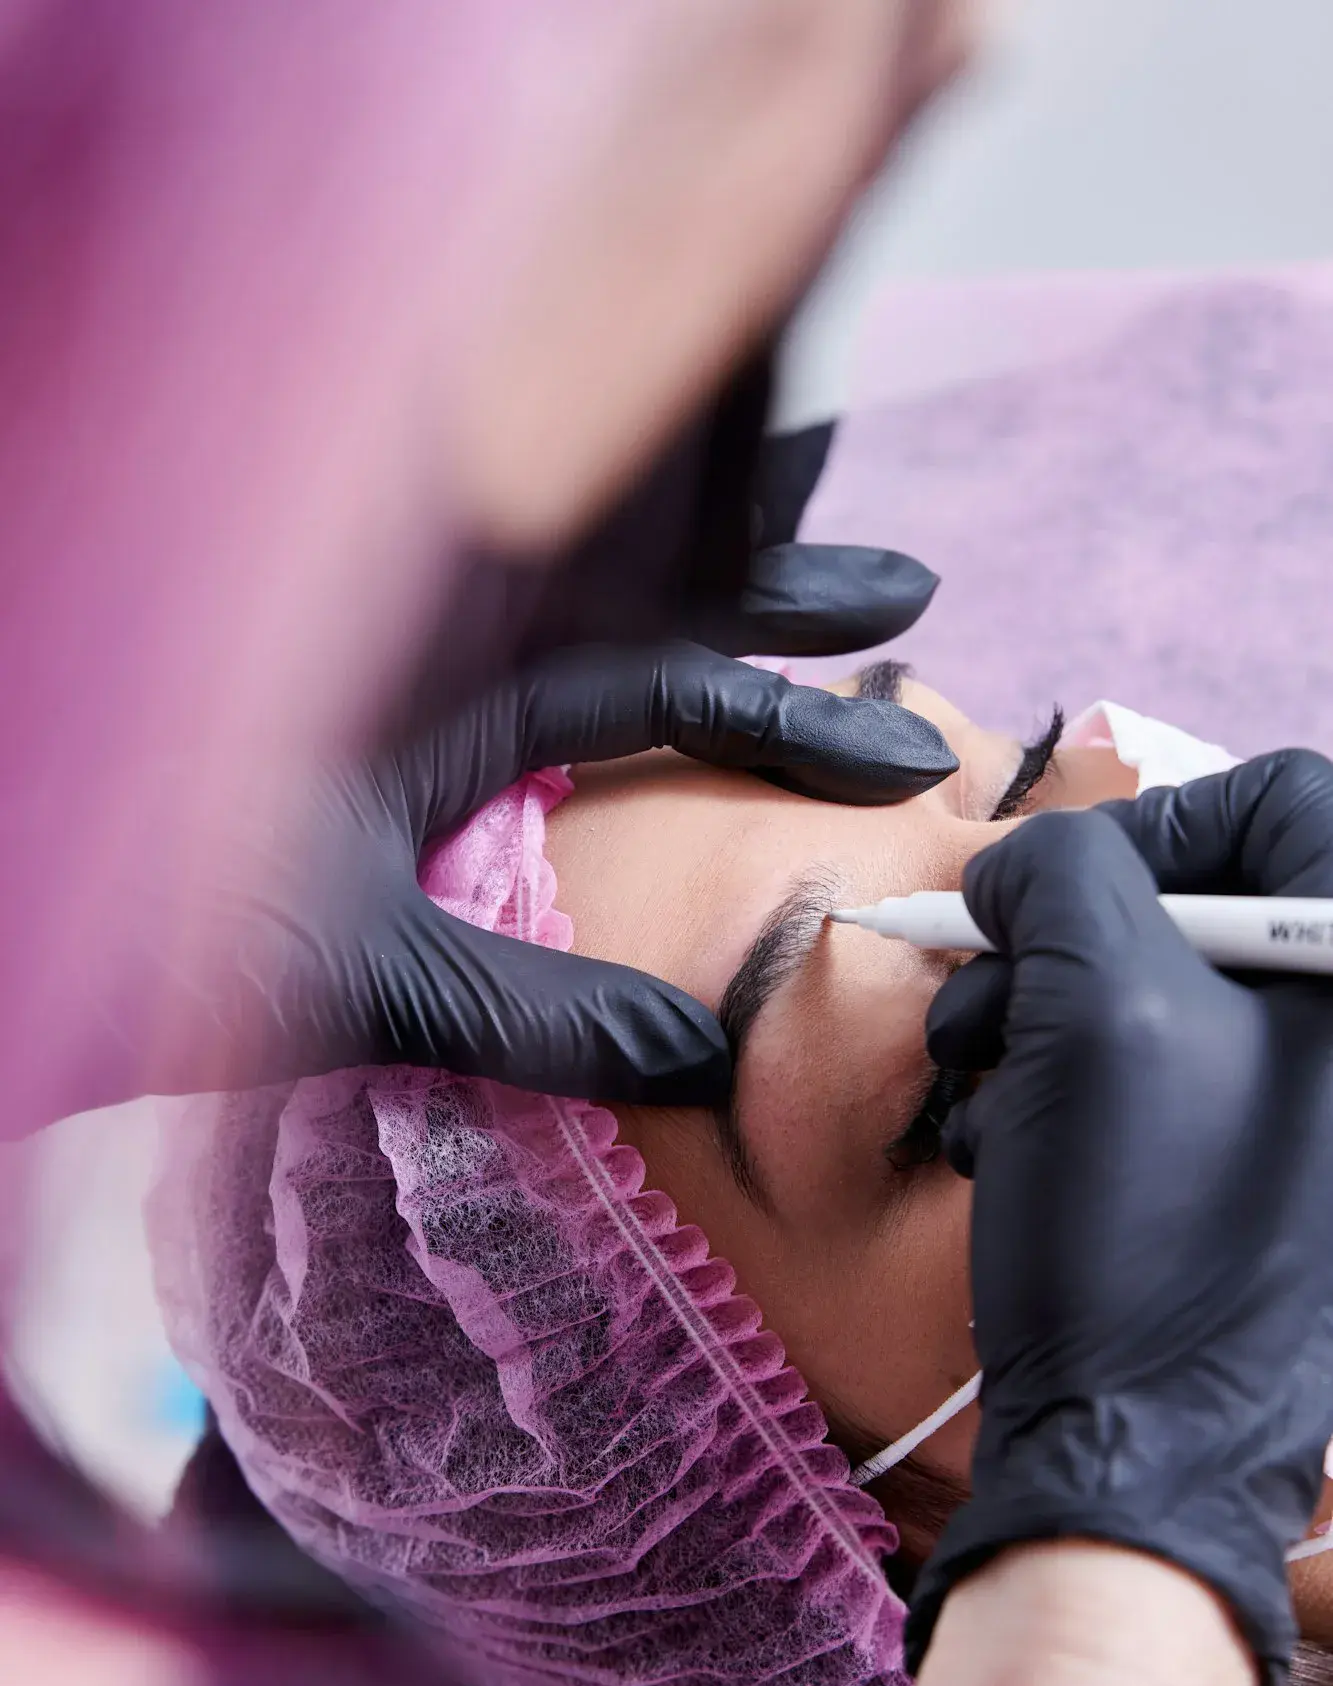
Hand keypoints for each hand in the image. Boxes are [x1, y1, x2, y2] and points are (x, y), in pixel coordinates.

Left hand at [49, 643, 953, 1127]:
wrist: (34, 887)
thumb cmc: (162, 922)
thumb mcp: (359, 970)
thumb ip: (532, 1009)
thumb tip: (705, 1051)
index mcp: (439, 675)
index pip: (651, 667)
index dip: (786, 704)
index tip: (900, 737)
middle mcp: (430, 641)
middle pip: (630, 574)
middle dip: (773, 585)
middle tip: (906, 588)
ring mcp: (403, 671)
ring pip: (581, 591)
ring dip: (701, 584)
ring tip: (824, 579)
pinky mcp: (376, 720)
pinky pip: (525, 659)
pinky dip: (613, 644)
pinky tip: (657, 676)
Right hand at [909, 752, 1332, 1685]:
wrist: (1141, 1452)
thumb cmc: (1139, 1224)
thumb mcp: (1091, 1003)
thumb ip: (1063, 873)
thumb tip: (1030, 864)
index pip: (1277, 801)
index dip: (1149, 820)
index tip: (1045, 887)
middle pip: (1200, 903)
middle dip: (1064, 945)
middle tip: (984, 1004)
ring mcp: (1310, 1123)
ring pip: (1160, 995)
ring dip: (1042, 1025)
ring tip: (980, 1096)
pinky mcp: (1261, 1183)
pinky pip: (1160, 1084)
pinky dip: (1070, 1097)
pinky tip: (1011, 1152)